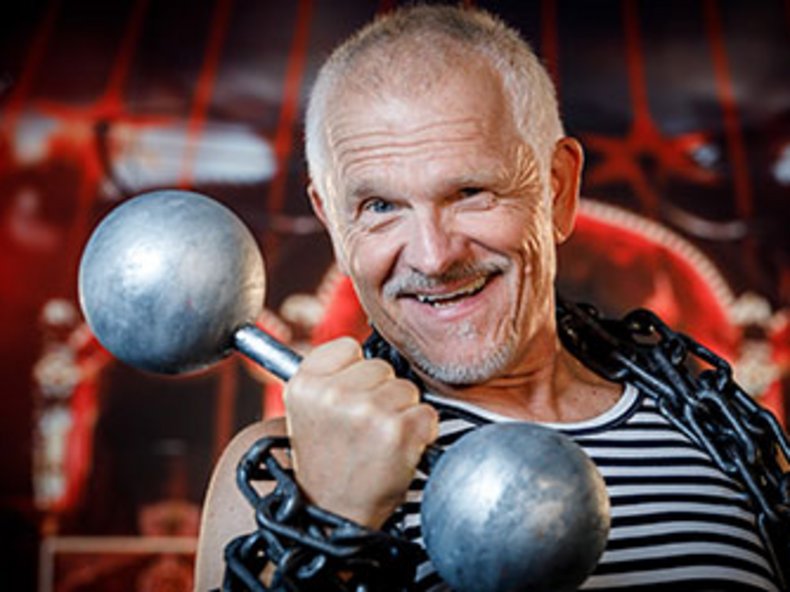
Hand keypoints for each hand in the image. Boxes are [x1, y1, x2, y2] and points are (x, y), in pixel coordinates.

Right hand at [284, 337, 438, 528]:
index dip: (356, 374)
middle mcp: (333, 394)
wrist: (332, 516)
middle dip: (380, 394)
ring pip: (406, 388)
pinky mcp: (397, 431)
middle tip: (362, 428)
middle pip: (381, 367)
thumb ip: (328, 375)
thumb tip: (362, 347)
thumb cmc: (326, 462)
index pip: (349, 347)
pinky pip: (426, 413)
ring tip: (377, 441)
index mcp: (305, 384)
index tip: (348, 399)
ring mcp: (366, 411)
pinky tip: (396, 450)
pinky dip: (420, 432)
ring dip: (401, 413)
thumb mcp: (306, 412)